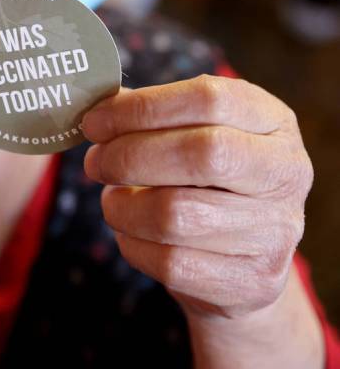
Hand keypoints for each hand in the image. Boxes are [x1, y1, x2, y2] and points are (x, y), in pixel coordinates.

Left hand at [82, 74, 313, 319]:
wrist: (247, 259)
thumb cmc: (210, 179)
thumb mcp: (197, 132)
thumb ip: (153, 114)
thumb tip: (97, 106)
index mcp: (273, 120)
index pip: (208, 98)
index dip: (143, 107)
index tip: (96, 120)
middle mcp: (285, 172)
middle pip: (199, 153)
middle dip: (129, 156)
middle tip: (95, 162)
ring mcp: (275, 231)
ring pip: (176, 215)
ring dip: (123, 206)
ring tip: (111, 199)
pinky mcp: (253, 283)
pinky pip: (172, 263)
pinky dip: (133, 245)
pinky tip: (130, 232)